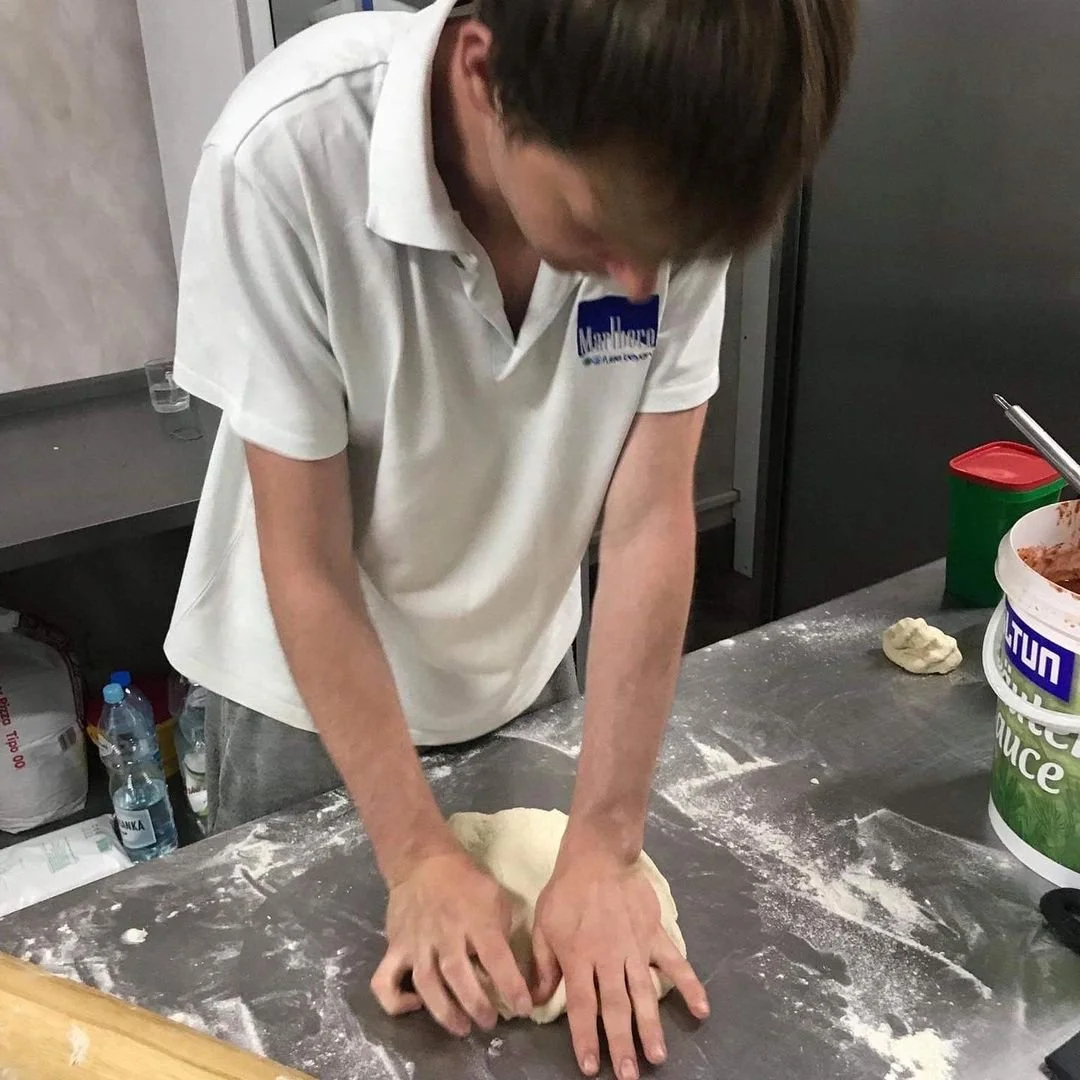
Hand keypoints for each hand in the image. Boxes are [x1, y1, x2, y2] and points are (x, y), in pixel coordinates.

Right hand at [370, 850, 532, 1034]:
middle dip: (476, 1005)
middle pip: (458, 975)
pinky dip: (395, 1002)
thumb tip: (508, 968)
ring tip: (462, 1028)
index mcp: (475, 919)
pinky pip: (385, 981)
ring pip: (426, 983)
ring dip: (444, 1012)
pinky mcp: (395, 947)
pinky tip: (414, 1006)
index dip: (511, 986)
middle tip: (490, 1022)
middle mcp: (445, 933)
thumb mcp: (495, 897)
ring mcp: (416, 942)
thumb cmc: (466, 882)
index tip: (524, 1007)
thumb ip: (501, 931)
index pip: (496, 957)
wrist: (423, 861)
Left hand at [531, 847, 708, 1078]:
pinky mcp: (654, 934)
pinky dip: (689, 984)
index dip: (586, 1038)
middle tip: (628, 1075)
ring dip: (651, 1026)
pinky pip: (674, 962)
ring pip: (644, 992)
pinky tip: (702, 1009)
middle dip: (621, 1043)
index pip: (583, 1006)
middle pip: (616, 1007)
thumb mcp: (543, 925)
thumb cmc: (565, 892)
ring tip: (657, 1057)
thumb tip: (536, 1002)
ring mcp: (635, 947)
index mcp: (579, 957)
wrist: (597, 856)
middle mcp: (609, 958)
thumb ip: (544, 965)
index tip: (590, 1067)